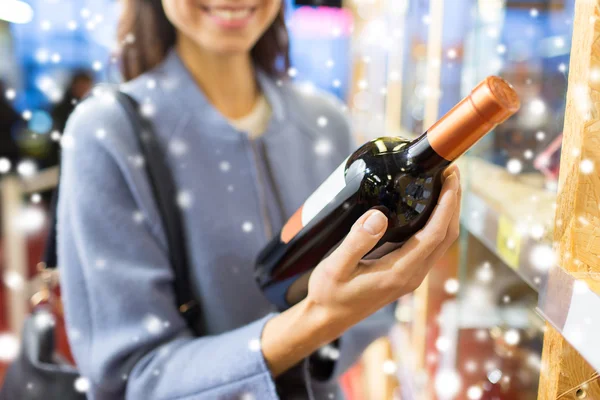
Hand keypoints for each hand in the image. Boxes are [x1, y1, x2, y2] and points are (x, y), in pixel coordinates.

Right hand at [261, 166, 460, 376]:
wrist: (328, 317)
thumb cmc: (330, 293)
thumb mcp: (336, 267)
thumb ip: (356, 242)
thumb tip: (378, 216)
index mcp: (400, 272)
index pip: (434, 234)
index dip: (447, 204)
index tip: (449, 177)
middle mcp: (412, 275)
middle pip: (446, 235)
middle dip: (453, 202)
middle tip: (450, 170)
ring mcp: (411, 274)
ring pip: (441, 240)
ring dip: (447, 211)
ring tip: (443, 181)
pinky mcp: (406, 271)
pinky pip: (430, 243)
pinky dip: (436, 221)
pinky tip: (426, 205)